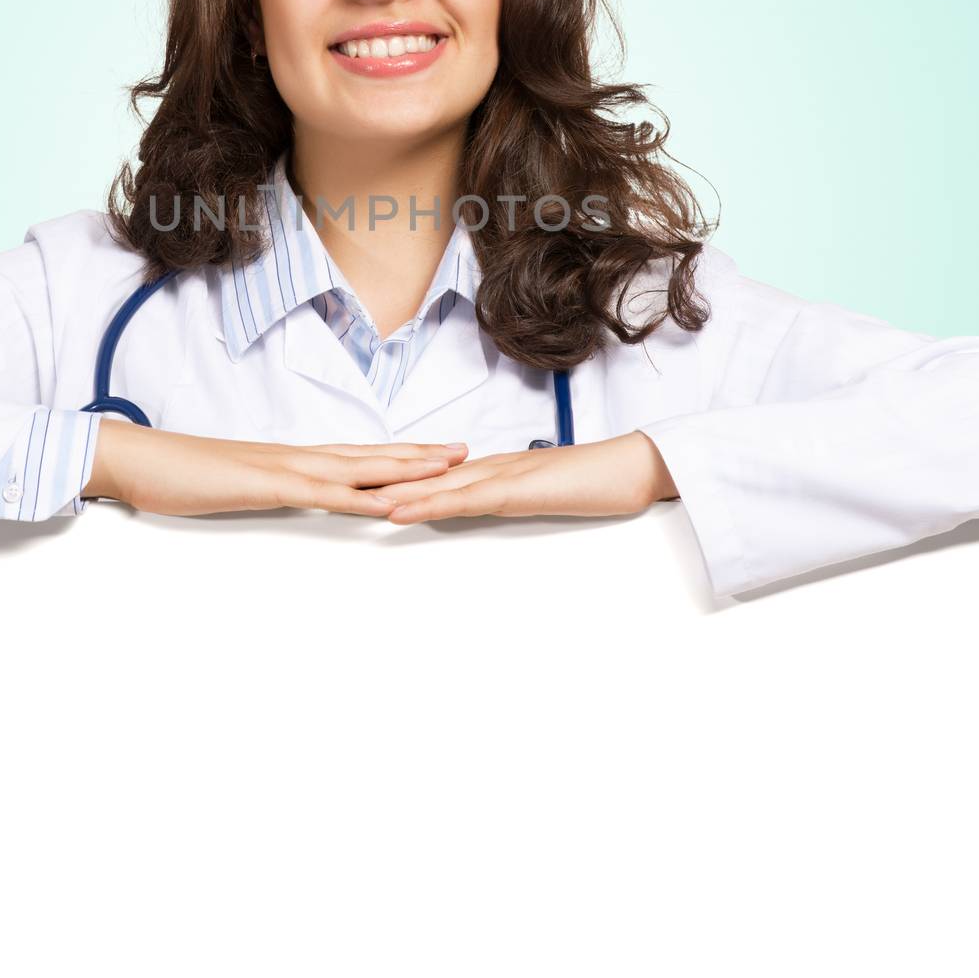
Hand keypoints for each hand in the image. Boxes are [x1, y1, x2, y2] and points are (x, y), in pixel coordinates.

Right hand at [89, 419, 469, 516]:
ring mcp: (283, 468)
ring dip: (404, 469)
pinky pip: (320, 493)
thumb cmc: (180, 473)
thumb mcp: (235, 485)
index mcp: (290, 458)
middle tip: (465, 452)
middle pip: (370, 456)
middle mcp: (296, 457)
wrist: (139, 460)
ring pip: (357, 468)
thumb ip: (265, 488)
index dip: (400, 455)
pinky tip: (383, 503)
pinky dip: (356, 498)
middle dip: (420, 456)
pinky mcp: (267, 484)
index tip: (437, 455)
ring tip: (445, 468)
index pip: (357, 456)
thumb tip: (287, 496)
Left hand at [370, 430, 677, 522]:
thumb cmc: (605, 479)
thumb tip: (508, 503)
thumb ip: (530, 495)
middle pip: (427, 477)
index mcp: (501, 469)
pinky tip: (397, 512)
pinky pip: (459, 499)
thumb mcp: (557, 493)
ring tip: (349, 502)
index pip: (442, 476)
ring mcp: (500, 476)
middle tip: (340, 492)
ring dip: (390, 495)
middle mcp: (492, 467)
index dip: (404, 481)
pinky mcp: (512, 490)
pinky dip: (424, 505)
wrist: (638, 466)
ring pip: (433, 487)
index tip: (368, 488)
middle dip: (384, 486)